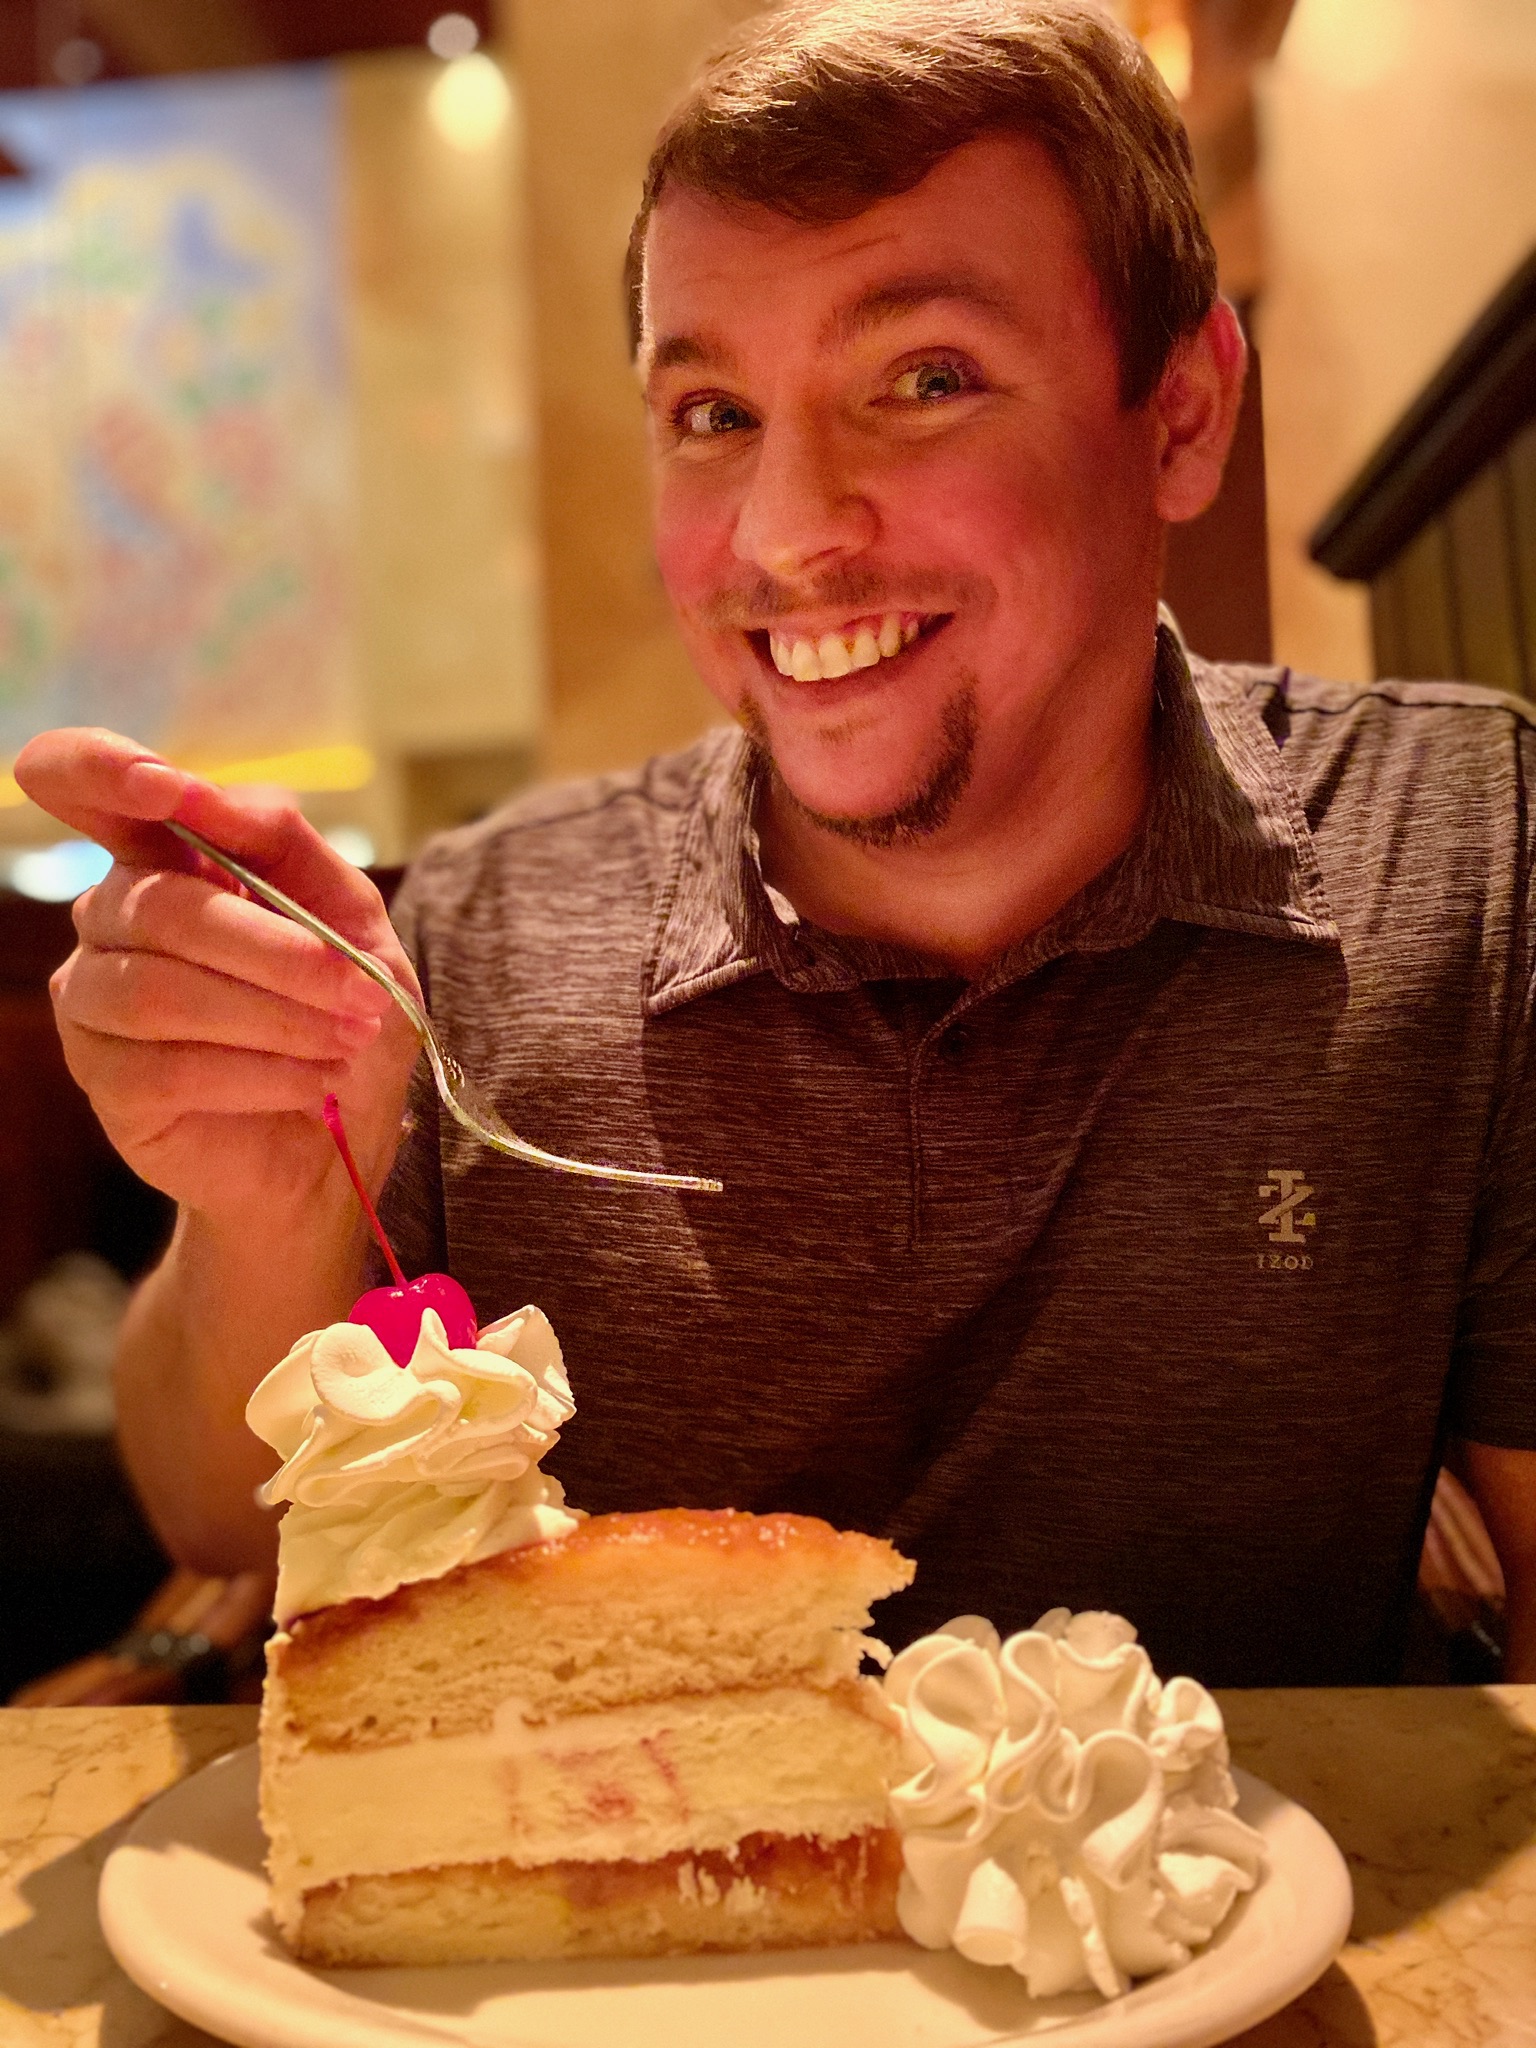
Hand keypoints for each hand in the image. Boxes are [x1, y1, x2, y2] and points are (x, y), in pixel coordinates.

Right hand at [15, 727, 420, 1222]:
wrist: (342, 1139)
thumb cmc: (344, 1014)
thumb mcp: (352, 917)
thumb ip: (286, 845)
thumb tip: (209, 796)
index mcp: (165, 855)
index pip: (79, 780)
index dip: (99, 769)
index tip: (162, 787)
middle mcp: (111, 917)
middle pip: (160, 906)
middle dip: (277, 953)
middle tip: (362, 996)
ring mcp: (94, 999)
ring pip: (161, 991)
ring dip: (275, 1017)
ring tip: (345, 1041)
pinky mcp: (105, 1080)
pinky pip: (167, 1066)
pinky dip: (261, 1073)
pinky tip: (313, 1083)